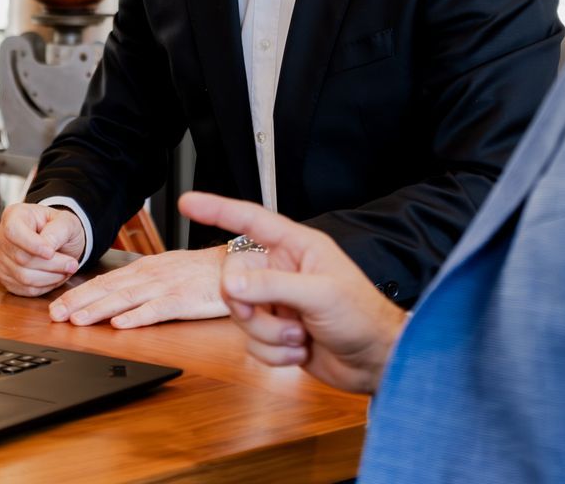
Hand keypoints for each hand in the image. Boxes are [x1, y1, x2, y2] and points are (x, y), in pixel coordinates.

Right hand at [0, 202, 85, 296]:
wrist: (59, 243)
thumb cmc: (60, 228)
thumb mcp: (67, 221)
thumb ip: (59, 230)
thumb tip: (48, 245)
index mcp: (13, 216)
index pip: (14, 231)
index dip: (32, 244)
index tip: (51, 252)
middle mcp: (2, 237)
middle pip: (21, 257)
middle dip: (51, 264)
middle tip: (72, 264)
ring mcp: (1, 259)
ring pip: (23, 276)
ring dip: (50, 277)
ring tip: (67, 270)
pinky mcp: (6, 277)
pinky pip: (24, 289)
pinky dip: (44, 287)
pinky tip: (56, 277)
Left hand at [49, 246, 250, 328]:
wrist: (240, 264)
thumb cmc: (203, 272)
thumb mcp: (167, 270)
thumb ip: (142, 282)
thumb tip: (113, 297)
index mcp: (146, 269)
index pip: (105, 282)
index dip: (79, 294)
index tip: (56, 306)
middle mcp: (151, 275)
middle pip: (109, 289)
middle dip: (79, 302)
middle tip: (55, 315)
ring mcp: (168, 287)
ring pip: (126, 299)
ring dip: (99, 310)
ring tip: (77, 320)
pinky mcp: (186, 300)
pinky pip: (158, 310)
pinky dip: (138, 317)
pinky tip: (120, 324)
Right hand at [178, 191, 406, 394]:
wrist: (376, 362)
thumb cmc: (363, 316)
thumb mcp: (320, 295)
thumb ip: (272, 286)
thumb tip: (231, 285)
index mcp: (296, 247)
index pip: (250, 221)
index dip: (217, 209)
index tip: (188, 202)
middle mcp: (282, 271)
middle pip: (234, 278)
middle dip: (249, 305)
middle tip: (276, 316)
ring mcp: (277, 303)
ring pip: (240, 315)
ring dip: (269, 334)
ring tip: (301, 336)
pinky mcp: (276, 333)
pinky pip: (251, 343)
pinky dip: (274, 353)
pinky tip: (301, 350)